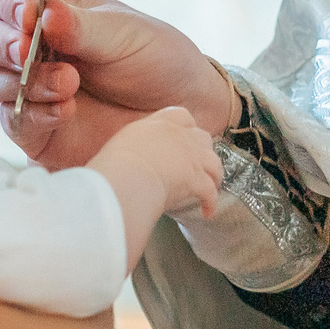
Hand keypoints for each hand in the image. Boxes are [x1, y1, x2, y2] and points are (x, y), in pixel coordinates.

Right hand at [0, 0, 236, 166]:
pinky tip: (65, 110)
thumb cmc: (155, 60)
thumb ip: (82, 27)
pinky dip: (33, 113)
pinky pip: (12, 120)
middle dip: (0, 42)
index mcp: (48, 6)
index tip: (28, 14)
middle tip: (27, 50)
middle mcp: (28, 44)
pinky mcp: (34, 127)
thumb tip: (45, 13)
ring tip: (69, 83)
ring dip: (24, 80)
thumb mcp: (125, 33)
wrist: (182, 113)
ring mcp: (27, 86)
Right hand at [91, 107, 223, 217]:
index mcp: (158, 126)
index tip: (187, 136)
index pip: (181, 116)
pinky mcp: (197, 179)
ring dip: (214, 175)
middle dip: (203, 150)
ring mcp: (191, 157)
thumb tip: (131, 158)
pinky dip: (211, 202)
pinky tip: (207, 212)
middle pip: (203, 137)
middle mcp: (179, 137)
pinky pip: (210, 192)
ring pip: (214, 163)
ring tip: (212, 186)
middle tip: (198, 164)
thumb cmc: (114, 165)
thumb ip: (133, 146)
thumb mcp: (122, 145)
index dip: (187, 127)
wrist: (126, 177)